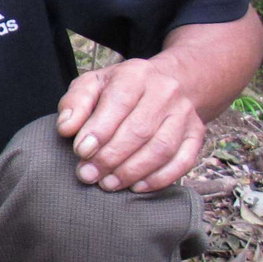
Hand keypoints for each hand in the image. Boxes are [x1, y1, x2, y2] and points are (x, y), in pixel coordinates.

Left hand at [56, 58, 206, 192]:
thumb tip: (66, 128)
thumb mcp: (92, 85)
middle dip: (110, 157)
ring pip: (162, 148)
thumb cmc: (119, 89)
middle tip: (88, 174)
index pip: (119, 102)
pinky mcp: (196, 134)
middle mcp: (165, 92)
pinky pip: (183, 161)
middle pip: (140, 130)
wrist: (166, 83)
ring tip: (107, 184)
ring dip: (132, 171)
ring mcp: (185, 114)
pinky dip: (159, 178)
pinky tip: (137, 187)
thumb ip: (75, 103)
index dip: (99, 130)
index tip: (81, 151)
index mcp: (136, 74)